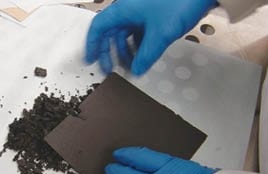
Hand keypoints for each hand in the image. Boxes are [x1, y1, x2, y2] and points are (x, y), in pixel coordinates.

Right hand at [85, 0, 216, 74]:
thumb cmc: (179, 1)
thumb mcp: (160, 35)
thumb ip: (146, 56)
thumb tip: (136, 71)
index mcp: (122, 9)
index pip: (98, 28)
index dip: (93, 45)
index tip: (91, 60)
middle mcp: (128, 8)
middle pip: (111, 32)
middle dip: (110, 53)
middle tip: (110, 69)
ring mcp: (141, 10)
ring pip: (126, 33)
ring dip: (126, 51)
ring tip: (130, 67)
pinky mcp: (153, 13)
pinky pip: (139, 31)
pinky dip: (139, 45)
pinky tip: (144, 56)